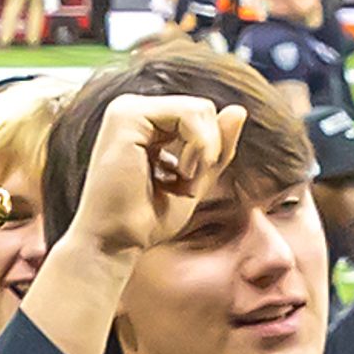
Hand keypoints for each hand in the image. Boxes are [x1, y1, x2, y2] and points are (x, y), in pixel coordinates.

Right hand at [60, 92, 249, 257]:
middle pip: (202, 109)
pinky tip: (180, 173)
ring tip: (180, 181)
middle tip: (183, 185)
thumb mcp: (195, 179)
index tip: (184, 185)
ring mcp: (126, 110)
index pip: (199, 116)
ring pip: (200, 109)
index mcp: (142, 123)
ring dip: (203, 152)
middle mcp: (131, 111)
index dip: (208, 151)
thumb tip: (239, 109)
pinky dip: (199, 146)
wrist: (113, 243)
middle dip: (207, 151)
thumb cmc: (146, 220)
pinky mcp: (127, 116)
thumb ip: (217, 146)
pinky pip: (190, 113)